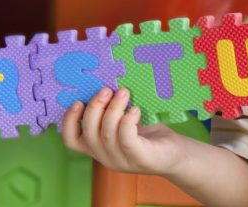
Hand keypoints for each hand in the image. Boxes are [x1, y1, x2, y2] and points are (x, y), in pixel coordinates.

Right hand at [62, 87, 185, 175]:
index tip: (78, 101)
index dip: (68, 121)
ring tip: (124, 92)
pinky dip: (127, 121)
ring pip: (106, 134)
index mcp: (99, 148)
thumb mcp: (129, 123)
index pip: (72, 141)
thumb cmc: (152, 136)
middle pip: (88, 133)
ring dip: (113, 109)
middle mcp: (106, 157)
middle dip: (95, 107)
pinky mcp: (140, 158)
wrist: (178, 156)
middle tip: (108, 89)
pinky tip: (135, 110)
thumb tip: (106, 86)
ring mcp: (122, 160)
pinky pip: (126, 139)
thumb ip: (115, 112)